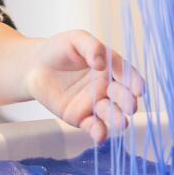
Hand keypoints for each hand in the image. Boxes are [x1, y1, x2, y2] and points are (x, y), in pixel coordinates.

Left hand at [24, 29, 144, 142]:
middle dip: (127, 101)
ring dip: (117, 119)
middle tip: (131, 106)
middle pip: (121, 95)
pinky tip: (100, 136)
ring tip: (121, 123)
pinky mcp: (81, 117)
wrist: (34, 66)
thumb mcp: (75, 39)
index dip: (134, 81)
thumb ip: (91, 47)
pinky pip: (93, 126)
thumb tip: (101, 63)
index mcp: (110, 66)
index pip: (126, 74)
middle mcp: (106, 86)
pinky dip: (98, 132)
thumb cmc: (58, 49)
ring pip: (110, 113)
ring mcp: (94, 103)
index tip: (139, 89)